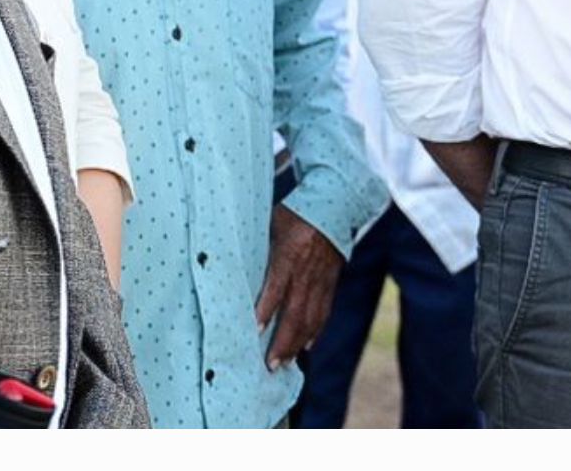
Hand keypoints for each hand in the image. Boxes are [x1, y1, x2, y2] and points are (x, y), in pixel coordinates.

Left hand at [256, 206, 344, 370]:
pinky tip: (306, 347)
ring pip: (311, 319)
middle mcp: (306, 272)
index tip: (255, 331)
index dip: (266, 311)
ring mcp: (321, 280)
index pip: (277, 288)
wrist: (334, 205)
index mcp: (290, 254)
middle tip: (270, 365)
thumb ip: (260, 246)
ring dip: (297, 344)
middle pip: (295, 313)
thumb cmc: (296, 212)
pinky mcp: (331, 284)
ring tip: (285, 363)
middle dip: (283, 342)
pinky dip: (315, 332)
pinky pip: (324, 313)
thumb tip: (236, 263)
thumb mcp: (273, 223)